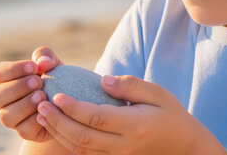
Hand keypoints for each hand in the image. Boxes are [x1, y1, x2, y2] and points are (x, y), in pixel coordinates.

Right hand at [0, 46, 62, 141]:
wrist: (68, 103)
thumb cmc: (55, 78)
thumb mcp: (53, 63)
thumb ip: (45, 56)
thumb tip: (42, 63)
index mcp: (5, 80)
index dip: (14, 69)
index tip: (34, 67)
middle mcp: (3, 100)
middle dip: (18, 88)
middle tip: (38, 82)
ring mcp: (11, 117)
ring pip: (6, 116)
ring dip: (25, 105)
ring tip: (42, 96)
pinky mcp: (24, 131)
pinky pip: (24, 129)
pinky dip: (36, 120)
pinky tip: (47, 110)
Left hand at [36, 75, 226, 153]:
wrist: (184, 147)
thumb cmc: (171, 115)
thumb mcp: (158, 93)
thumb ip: (130, 85)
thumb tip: (102, 80)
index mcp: (135, 125)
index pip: (97, 117)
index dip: (74, 108)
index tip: (57, 94)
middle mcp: (124, 145)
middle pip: (83, 137)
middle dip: (58, 121)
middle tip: (41, 105)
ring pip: (81, 149)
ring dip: (59, 133)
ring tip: (43, 116)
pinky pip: (87, 154)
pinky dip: (69, 142)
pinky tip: (58, 128)